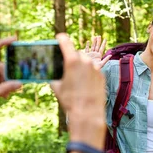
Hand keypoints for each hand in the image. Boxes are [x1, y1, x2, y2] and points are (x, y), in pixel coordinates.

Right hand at [52, 33, 105, 148]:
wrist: (87, 113)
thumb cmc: (70, 100)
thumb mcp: (57, 87)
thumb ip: (54, 76)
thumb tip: (51, 74)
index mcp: (72, 61)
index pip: (65, 41)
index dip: (61, 39)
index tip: (59, 38)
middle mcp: (85, 61)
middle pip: (76, 54)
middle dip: (71, 58)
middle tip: (67, 67)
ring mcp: (95, 67)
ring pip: (86, 62)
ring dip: (81, 66)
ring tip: (76, 80)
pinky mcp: (101, 75)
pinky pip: (93, 70)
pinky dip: (88, 74)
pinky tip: (85, 85)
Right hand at [83, 36, 110, 68]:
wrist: (88, 71)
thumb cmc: (95, 68)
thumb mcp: (101, 64)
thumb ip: (106, 59)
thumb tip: (111, 55)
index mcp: (99, 56)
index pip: (102, 48)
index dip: (103, 43)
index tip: (105, 39)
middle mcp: (95, 54)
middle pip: (97, 46)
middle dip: (98, 41)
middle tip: (99, 36)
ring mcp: (90, 54)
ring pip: (92, 46)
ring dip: (94, 42)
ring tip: (95, 37)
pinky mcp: (86, 55)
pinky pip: (87, 49)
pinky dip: (87, 45)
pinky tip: (88, 42)